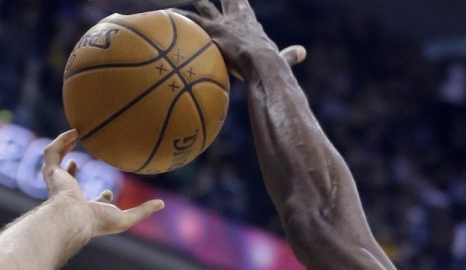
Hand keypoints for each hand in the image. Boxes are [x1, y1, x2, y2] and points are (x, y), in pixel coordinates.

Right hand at [42, 130, 163, 236]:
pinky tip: (73, 131)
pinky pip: (52, 152)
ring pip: (55, 163)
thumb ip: (144, 211)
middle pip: (68, 181)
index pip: (93, 203)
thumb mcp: (127, 218)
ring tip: (73, 134)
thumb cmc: (98, 221)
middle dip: (71, 172)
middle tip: (77, 158)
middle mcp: (70, 195)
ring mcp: (59, 183)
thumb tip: (162, 204)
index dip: (102, 197)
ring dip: (63, 148)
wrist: (75, 218)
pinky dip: (60, 141)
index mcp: (87, 209)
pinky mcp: (52, 173)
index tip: (109, 191)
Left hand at [186, 0, 304, 79]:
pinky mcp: (211, 32)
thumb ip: (289, 55)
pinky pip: (189, 23)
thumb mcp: (281, 59)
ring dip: (198, 2)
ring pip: (204, 8)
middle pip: (227, 2)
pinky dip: (176, 18)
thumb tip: (302, 52)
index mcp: (252, 26)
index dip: (240, 5)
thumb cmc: (272, 67)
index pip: (244, 11)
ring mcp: (222, 25)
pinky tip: (164, 14)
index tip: (238, 0)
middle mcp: (236, 21)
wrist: (263, 64)